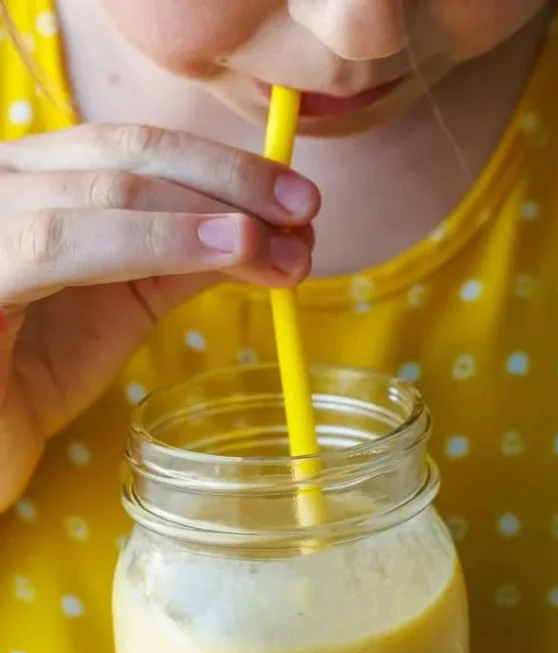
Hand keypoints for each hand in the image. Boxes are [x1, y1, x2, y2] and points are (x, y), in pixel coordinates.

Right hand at [0, 124, 318, 509]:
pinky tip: (228, 249)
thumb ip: (175, 260)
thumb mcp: (118, 306)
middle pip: (127, 153)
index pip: (133, 147)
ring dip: (209, 214)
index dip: (220, 165)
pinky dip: (156, 239)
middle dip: (230, 183)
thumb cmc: (28, 378)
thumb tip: (263, 234)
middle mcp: (3, 184)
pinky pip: (64, 241)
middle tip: (306, 215)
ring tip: (280, 243)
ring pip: (106, 188)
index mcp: (35, 182)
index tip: (296, 198)